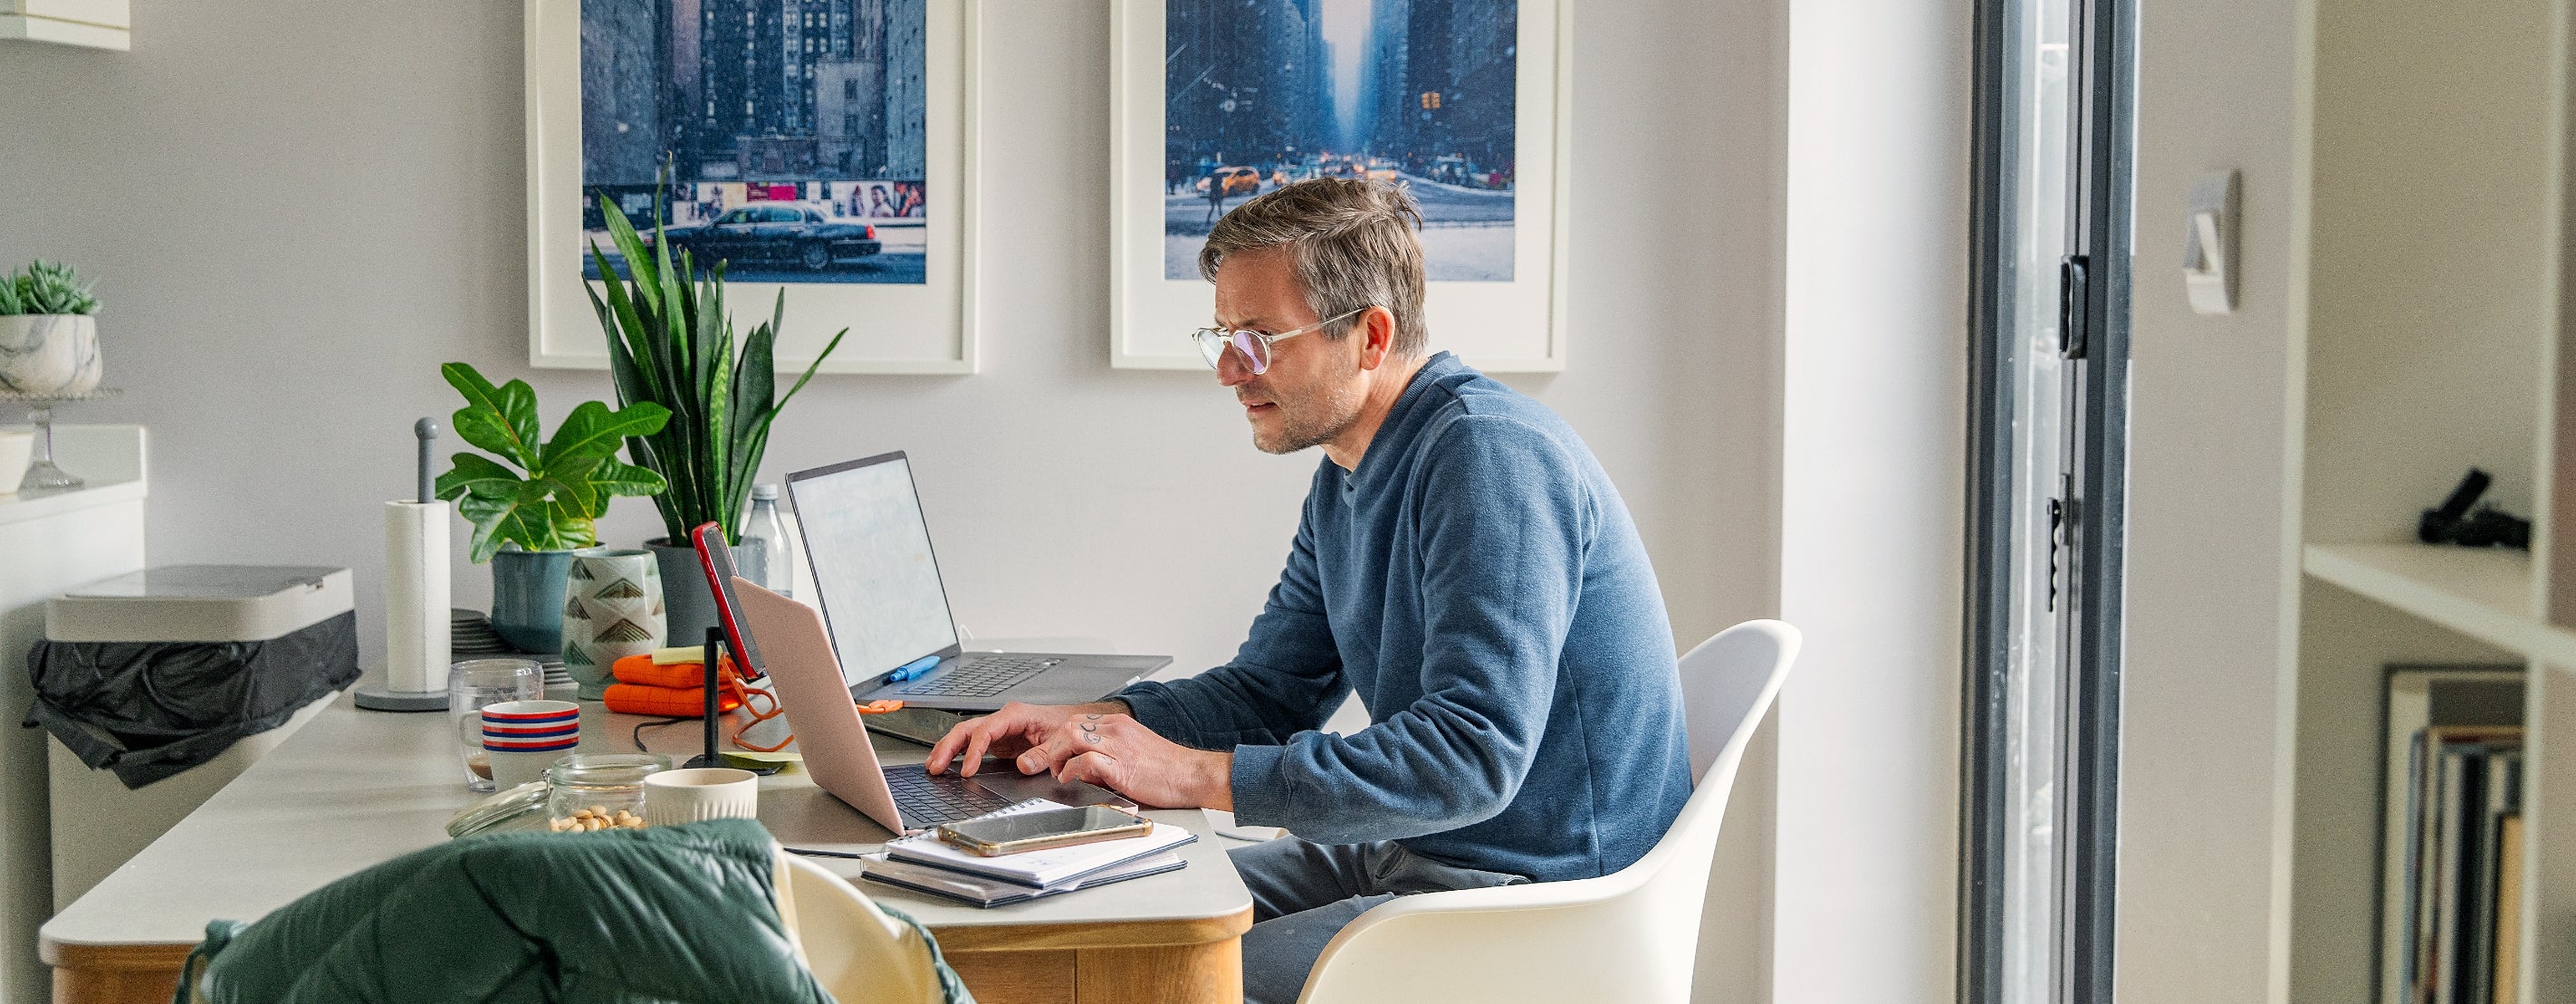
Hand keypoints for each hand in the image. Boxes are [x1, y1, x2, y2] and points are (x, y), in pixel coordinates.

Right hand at [924, 701, 1125, 777]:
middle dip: (948, 747)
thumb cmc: (1067, 727)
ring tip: (934, 767)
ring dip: (948, 749)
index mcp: (1015, 715)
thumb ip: (1042, 754)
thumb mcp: (1059, 741)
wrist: (1074, 724)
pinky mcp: (999, 740)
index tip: (968, 770)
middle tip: (937, 767)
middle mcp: (1003, 719)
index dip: (974, 750)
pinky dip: (958, 753)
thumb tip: (1023, 766)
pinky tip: (948, 764)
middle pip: (967, 729)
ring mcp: (998, 729)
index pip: (986, 731)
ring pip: (965, 735)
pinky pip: (972, 743)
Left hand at [1023, 711, 1234, 810]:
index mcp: (1119, 725)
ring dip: (1057, 755)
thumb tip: (1085, 768)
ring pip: (1072, 736)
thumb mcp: (1134, 753)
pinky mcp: (1121, 765)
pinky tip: (1070, 779)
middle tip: (1051, 765)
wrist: (1192, 775)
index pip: (1077, 721)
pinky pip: (1086, 760)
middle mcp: (1116, 730)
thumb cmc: (1167, 769)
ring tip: (1057, 772)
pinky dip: (1072, 769)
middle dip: (1052, 746)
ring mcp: (1118, 745)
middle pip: (1069, 725)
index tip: (1055, 754)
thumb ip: (1109, 755)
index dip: (1059, 739)